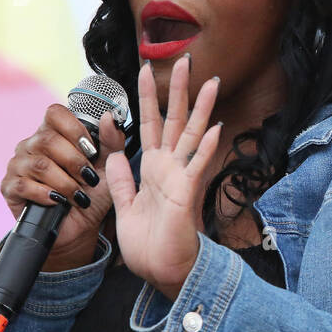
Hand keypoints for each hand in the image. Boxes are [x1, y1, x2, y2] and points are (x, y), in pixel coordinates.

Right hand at [1, 104, 127, 270]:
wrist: (80, 227)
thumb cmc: (93, 193)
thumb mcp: (109, 167)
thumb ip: (111, 141)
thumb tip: (109, 117)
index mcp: (54, 133)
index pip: (55, 113)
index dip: (74, 129)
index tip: (91, 150)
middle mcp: (32, 145)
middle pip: (47, 139)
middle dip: (74, 161)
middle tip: (88, 178)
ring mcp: (18, 165)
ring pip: (39, 164)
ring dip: (65, 182)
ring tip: (78, 195)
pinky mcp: (10, 187)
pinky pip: (24, 185)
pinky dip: (46, 195)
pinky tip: (58, 201)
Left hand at [105, 56, 222, 300]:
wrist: (162, 272)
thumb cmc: (148, 244)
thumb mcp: (124, 206)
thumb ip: (121, 179)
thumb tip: (115, 153)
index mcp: (152, 169)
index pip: (149, 124)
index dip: (147, 97)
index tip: (144, 71)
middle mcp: (169, 168)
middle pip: (174, 120)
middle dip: (177, 90)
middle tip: (184, 60)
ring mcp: (180, 178)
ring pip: (191, 135)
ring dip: (200, 108)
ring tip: (210, 82)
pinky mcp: (186, 193)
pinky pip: (197, 166)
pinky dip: (207, 147)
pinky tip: (216, 126)